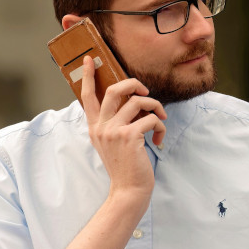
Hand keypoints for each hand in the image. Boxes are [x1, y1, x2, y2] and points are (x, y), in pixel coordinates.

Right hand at [81, 55, 166, 201]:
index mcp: (95, 127)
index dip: (89, 76)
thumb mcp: (113, 142)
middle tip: (145, 91)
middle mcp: (101, 127)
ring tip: (161, 121)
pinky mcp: (129, 136)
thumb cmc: (126, 166)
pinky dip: (161, 126)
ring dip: (156, 108)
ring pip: (138, 102)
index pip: (87, 97)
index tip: (89, 58)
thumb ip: (115, 123)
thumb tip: (134, 101)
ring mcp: (113, 130)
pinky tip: (159, 139)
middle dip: (134, 84)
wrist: (129, 190)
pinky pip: (151, 118)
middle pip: (115, 90)